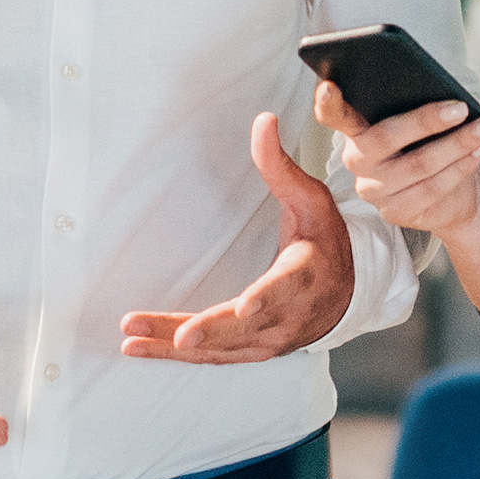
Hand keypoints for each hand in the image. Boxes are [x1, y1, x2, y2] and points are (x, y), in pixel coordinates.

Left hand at [120, 113, 354, 362]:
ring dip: (173, 346)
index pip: (285, 288)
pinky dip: (175, 356)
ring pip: (220, 348)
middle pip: (242, 328)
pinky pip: (212, 358)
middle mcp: (288, 315)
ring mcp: (271, 340)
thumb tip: (263, 120)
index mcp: (306, 275)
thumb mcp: (312, 200)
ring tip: (132, 337)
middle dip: (203, 331)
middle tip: (168, 333)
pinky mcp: (252, 352)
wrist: (348, 294)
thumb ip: (281, 166)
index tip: (244, 310)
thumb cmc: (326, 242)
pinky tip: (138, 347)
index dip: (264, 300)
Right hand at [313, 79, 479, 239]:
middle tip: (461, 107)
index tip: (329, 86)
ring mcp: (372, 190)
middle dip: (427, 120)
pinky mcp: (394, 212)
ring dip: (459, 143)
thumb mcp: (421, 123)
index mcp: (355, 130)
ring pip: (418, 164)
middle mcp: (356, 160)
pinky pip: (433, 188)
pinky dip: (462, 166)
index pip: (333, 116)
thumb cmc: (430, 145)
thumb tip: (441, 94)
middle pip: (386, 137)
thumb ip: (415, 107)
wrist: (450, 196)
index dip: (328, 103)